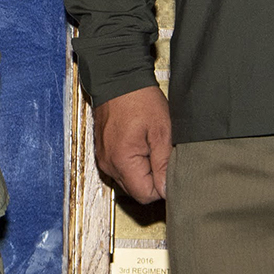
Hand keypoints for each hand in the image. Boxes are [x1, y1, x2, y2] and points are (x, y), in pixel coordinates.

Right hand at [95, 86, 172, 204]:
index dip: (162, 187)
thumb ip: (164, 164)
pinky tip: (140, 144)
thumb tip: (167, 190)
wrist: (117, 78)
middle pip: (136, 191)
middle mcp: (109, 165)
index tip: (170, 169)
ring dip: (142, 171)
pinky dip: (132, 163)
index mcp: (122, 161)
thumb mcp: (161, 131)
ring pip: (128, 181)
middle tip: (161, 153)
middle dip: (152, 179)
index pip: (145, 195)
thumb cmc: (139, 99)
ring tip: (150, 146)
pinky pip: (120, 169)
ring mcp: (104, 159)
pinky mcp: (103, 152)